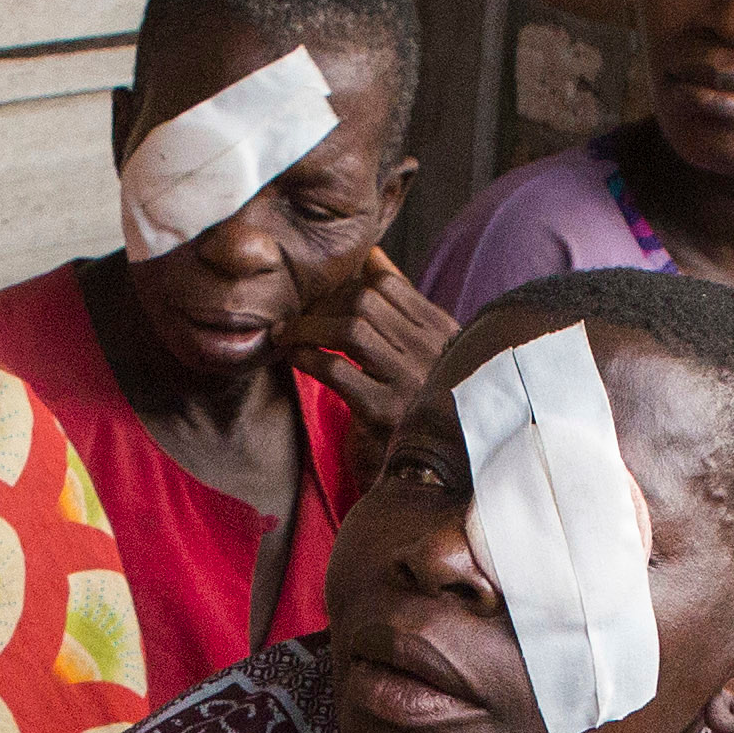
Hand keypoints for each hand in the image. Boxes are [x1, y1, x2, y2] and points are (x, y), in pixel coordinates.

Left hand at [285, 250, 456, 436]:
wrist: (422, 477)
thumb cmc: (411, 409)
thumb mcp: (416, 353)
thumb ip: (400, 305)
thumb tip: (371, 254)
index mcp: (444, 335)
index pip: (389, 285)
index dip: (347, 283)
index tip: (323, 298)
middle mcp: (435, 355)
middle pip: (367, 302)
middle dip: (322, 305)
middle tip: (298, 318)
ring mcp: (412, 385)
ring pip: (351, 330)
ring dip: (309, 327)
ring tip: (289, 335)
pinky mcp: (385, 414)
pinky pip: (337, 370)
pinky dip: (308, 357)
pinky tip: (295, 358)